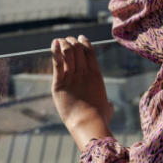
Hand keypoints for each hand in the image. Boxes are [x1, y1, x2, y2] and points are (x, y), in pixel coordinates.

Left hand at [51, 35, 113, 149]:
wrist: (88, 124)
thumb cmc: (98, 119)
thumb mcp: (106, 108)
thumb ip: (107, 104)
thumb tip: (109, 106)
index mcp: (96, 75)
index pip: (90, 52)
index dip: (84, 42)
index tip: (80, 38)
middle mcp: (84, 73)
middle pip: (78, 49)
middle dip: (72, 42)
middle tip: (67, 40)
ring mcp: (72, 77)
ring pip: (67, 52)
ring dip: (63, 44)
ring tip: (59, 41)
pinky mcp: (59, 83)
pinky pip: (57, 62)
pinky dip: (54, 50)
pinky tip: (53, 43)